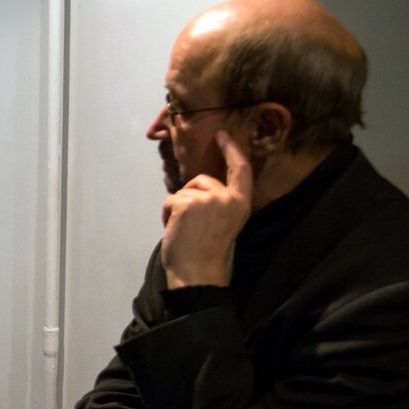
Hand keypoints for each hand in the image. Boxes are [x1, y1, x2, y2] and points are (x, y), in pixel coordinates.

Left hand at [160, 131, 252, 287]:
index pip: (241, 169)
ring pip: (182, 191)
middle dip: (189, 195)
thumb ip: (219, 202)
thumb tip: (200, 185)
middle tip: (190, 223)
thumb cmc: (209, 252)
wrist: (198, 273)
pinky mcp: (187, 203)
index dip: (231, 150)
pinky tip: (174, 229)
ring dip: (177, 207)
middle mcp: (228, 197)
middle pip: (201, 180)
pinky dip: (166, 214)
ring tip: (184, 229)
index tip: (222, 135)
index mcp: (242, 203)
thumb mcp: (225, 222)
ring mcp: (208, 198)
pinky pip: (169, 200)